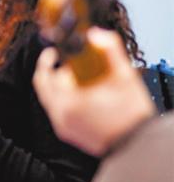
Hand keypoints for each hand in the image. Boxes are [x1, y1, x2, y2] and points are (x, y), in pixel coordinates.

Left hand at [33, 27, 154, 155]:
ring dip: (59, 85)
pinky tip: (83, 94)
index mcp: (69, 102)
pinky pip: (56, 109)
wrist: (137, 147)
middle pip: (44, 86)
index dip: (49, 60)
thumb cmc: (132, 114)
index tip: (53, 51)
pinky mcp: (66, 133)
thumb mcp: (125, 78)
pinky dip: (64, 98)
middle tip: (65, 62)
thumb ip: (110, 51)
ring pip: (50, 98)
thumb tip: (95, 34)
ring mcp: (62, 126)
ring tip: (80, 79)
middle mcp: (60, 115)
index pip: (48, 75)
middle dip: (54, 72)